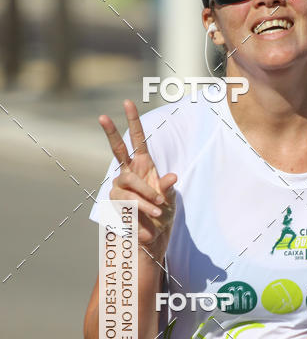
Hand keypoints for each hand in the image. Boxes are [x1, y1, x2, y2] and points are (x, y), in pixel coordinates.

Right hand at [99, 99, 177, 249]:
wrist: (152, 236)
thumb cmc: (161, 213)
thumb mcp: (169, 200)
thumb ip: (168, 187)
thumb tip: (173, 176)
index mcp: (143, 165)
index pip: (138, 140)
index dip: (133, 121)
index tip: (128, 102)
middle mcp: (128, 172)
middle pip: (117, 149)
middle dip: (110, 132)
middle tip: (102, 116)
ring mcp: (120, 186)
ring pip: (129, 184)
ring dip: (146, 197)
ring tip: (159, 209)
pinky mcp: (115, 202)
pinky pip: (128, 202)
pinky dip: (141, 211)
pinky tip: (150, 222)